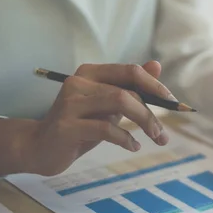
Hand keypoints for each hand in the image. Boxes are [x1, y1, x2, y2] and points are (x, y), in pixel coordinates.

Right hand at [0, 61, 172, 176]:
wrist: (39, 148)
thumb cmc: (79, 126)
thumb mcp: (107, 106)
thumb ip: (130, 86)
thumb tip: (157, 65)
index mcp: (90, 73)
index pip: (130, 71)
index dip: (155, 86)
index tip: (172, 103)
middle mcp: (79, 82)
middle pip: (128, 90)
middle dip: (152, 112)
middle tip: (164, 134)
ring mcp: (70, 103)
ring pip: (120, 103)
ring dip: (144, 123)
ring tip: (155, 139)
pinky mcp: (66, 126)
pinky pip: (105, 129)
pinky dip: (125, 139)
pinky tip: (133, 146)